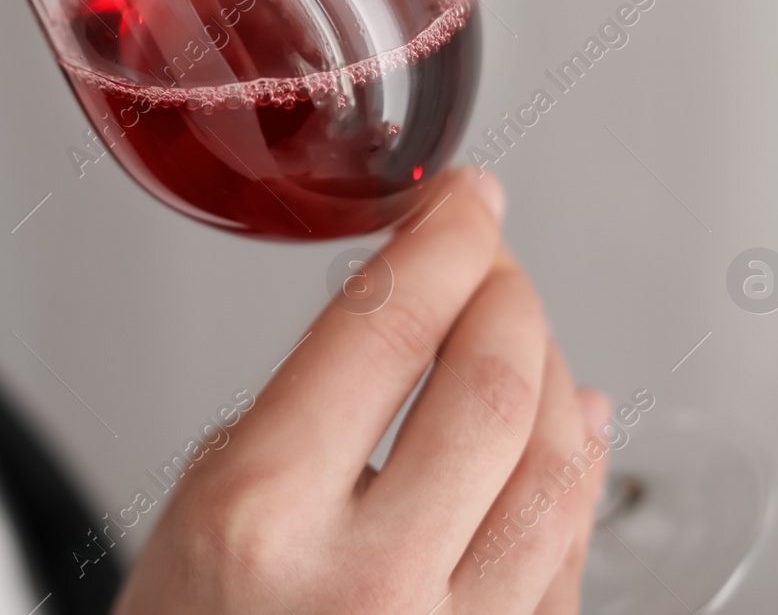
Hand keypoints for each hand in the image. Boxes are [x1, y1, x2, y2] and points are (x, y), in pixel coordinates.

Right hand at [115, 167, 610, 614]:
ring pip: (557, 468)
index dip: (445, 239)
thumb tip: (425, 323)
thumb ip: (309, 410)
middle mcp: (366, 584)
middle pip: (493, 386)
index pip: (387, 328)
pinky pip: (570, 558)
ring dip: (554, 375)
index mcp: (262, 514)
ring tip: (527, 338)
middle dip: (508, 296)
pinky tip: (569, 431)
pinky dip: (578, 473)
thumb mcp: (199, 506)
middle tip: (494, 264)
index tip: (465, 202)